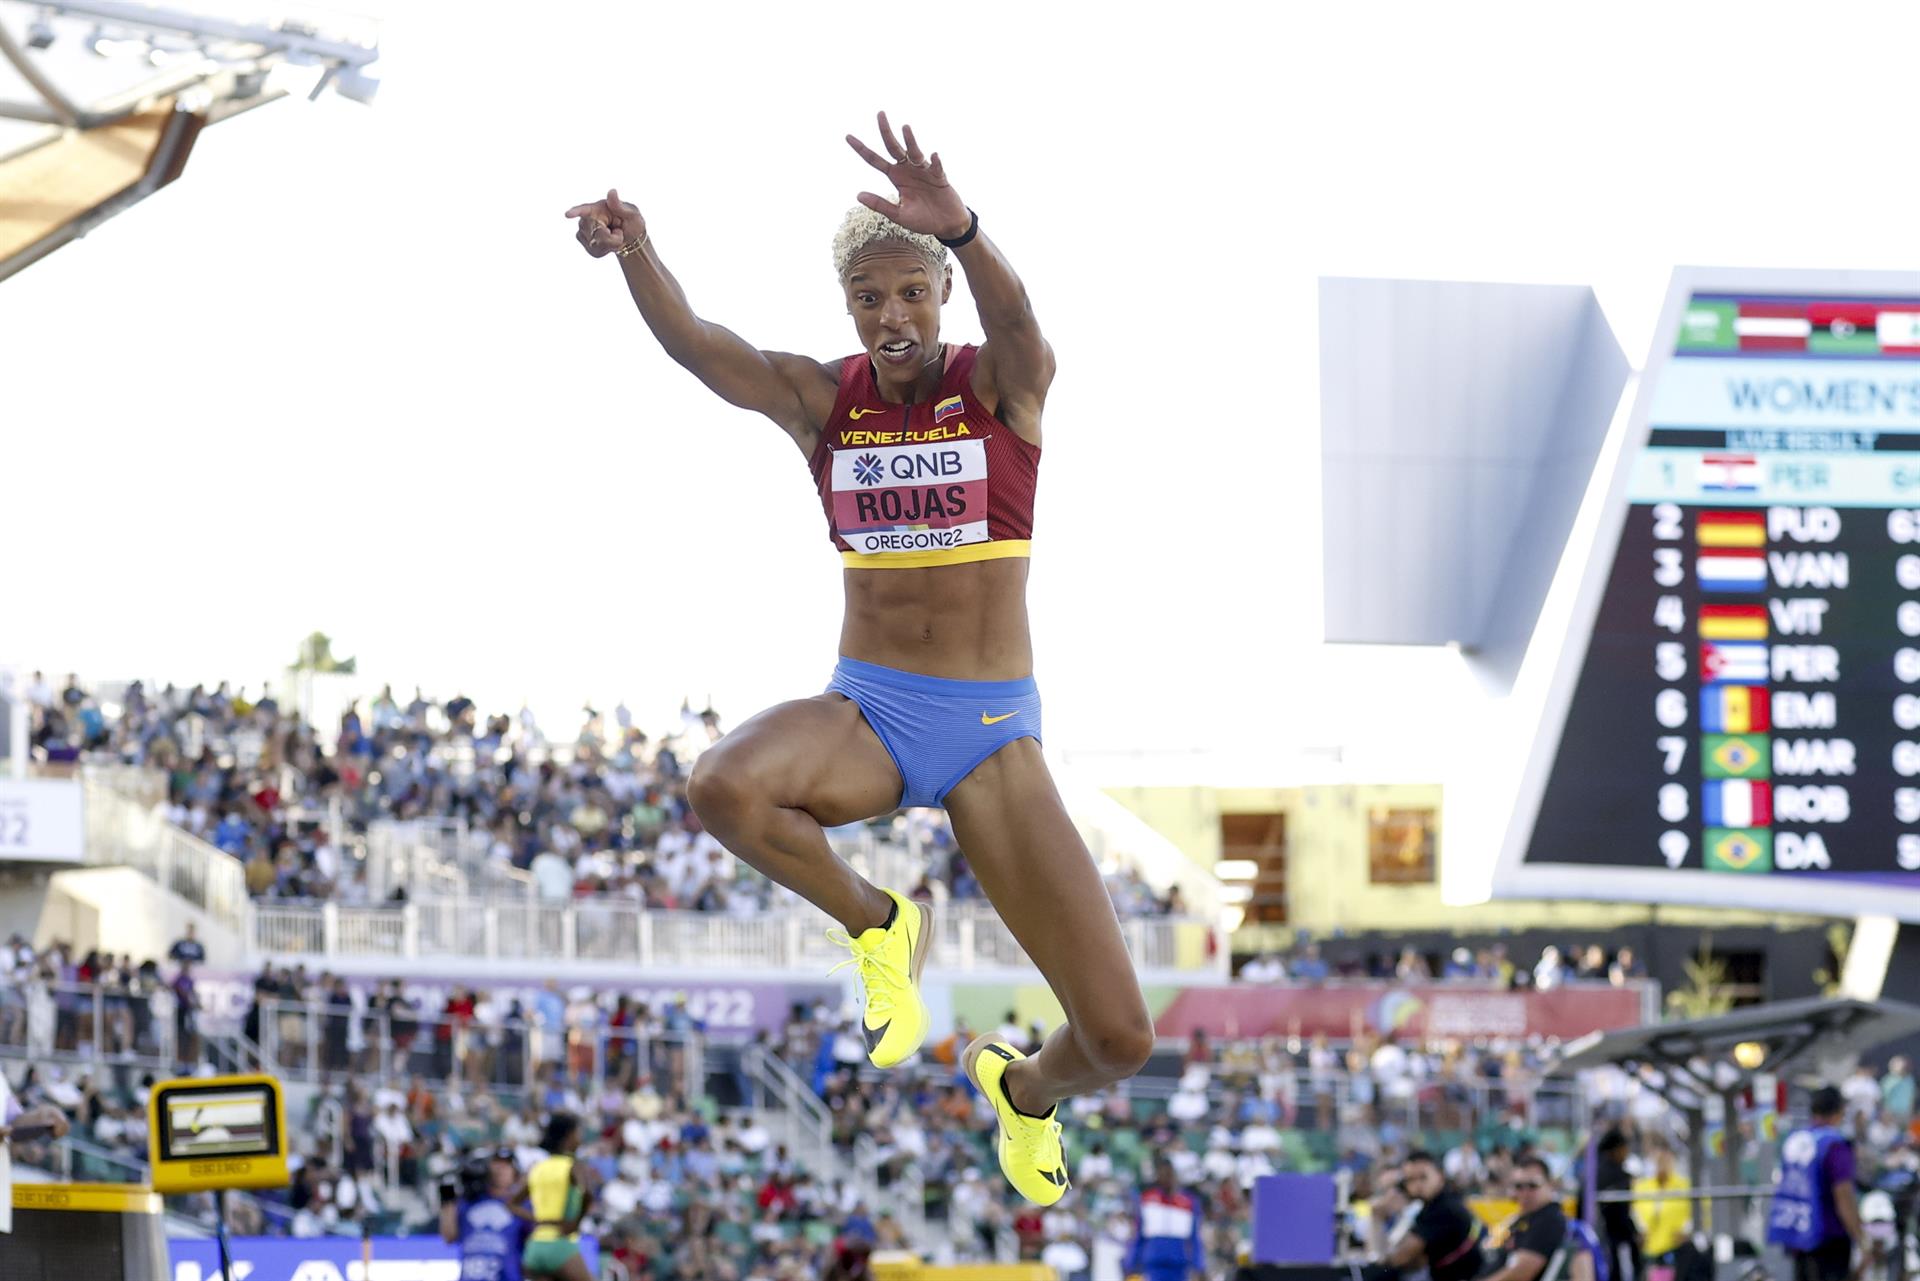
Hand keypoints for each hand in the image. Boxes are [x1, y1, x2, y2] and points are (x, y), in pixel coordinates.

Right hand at [563, 188, 645, 257]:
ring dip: (609, 245)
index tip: (568, 214)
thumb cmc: (632, 221)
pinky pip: (595, 251)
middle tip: (619, 232)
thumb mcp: (631, 213)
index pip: (585, 209)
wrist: (631, 238)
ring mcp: (584, 231)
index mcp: (598, 208)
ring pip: (595, 244)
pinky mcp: (585, 243)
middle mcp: (587, 218)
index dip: (576, 212)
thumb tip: (612, 192)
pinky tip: (609, 244)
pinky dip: (606, 251)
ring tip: (614, 236)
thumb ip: (620, 206)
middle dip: (611, 238)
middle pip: (595, 233)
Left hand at [845, 111, 969, 240]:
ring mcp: (923, 171)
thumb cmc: (922, 220)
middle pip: (893, 147)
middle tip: (880, 114)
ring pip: (914, 151)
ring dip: (910, 140)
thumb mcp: (898, 214)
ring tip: (905, 127)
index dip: (861, 149)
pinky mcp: (939, 177)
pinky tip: (933, 155)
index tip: (847, 136)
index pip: (874, 160)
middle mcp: (907, 169)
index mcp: (895, 177)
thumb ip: (880, 204)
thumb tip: (858, 195)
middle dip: (886, 131)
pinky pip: (936, 167)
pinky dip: (935, 162)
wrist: (946, 224)